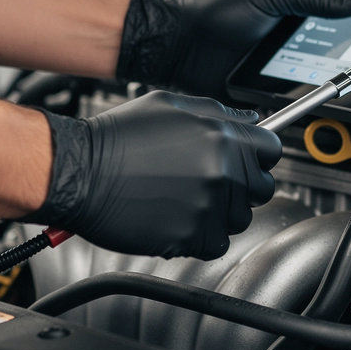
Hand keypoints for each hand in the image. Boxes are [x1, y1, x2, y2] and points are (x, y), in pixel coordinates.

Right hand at [25, 91, 280, 258]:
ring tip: (185, 200)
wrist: (79, 173)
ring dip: (219, 213)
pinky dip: (200, 237)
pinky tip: (177, 219)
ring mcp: (208, 206)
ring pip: (240, 219)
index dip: (258, 155)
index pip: (271, 149)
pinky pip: (216, 244)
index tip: (246, 161)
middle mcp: (221, 170)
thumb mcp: (170, 105)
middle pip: (261, 188)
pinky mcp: (191, 236)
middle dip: (241, 186)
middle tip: (208, 183)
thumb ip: (218, 113)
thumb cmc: (117, 138)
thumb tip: (251, 121)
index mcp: (221, 135)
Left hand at [116, 0, 350, 97]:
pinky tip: (320, 93)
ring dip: (336, 75)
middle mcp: (299, 30)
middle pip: (341, 40)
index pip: (344, 2)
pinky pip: (304, 93)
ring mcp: (290, 59)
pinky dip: (312, 96)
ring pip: (326, 69)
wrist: (180, 48)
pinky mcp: (279, 85)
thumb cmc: (216, 12)